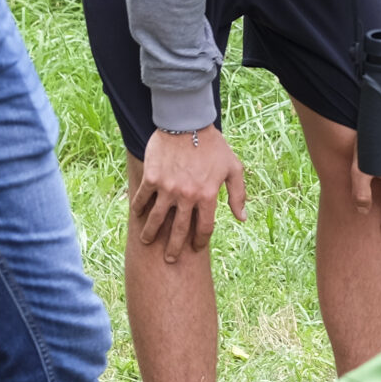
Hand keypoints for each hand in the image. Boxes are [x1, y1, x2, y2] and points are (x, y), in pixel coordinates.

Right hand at [133, 125, 247, 262]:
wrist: (187, 122)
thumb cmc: (213, 145)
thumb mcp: (233, 168)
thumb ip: (238, 195)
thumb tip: (242, 218)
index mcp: (208, 196)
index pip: (204, 227)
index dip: (200, 241)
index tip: (195, 248)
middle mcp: (187, 196)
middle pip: (179, 230)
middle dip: (174, 248)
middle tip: (170, 259)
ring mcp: (167, 188)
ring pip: (157, 219)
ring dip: (151, 233)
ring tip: (147, 242)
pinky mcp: (152, 178)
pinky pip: (143, 199)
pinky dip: (139, 209)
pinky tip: (138, 216)